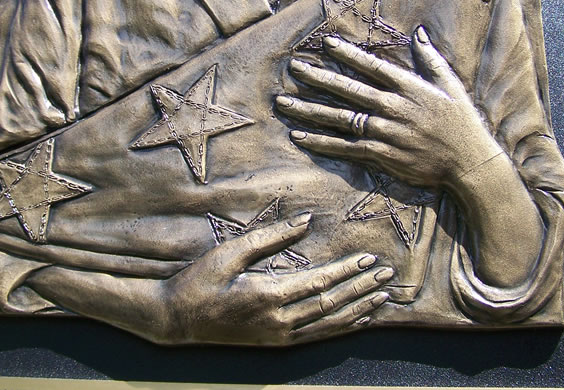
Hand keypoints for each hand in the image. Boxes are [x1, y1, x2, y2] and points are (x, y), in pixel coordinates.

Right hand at [27, 213, 393, 345]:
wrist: (176, 320)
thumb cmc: (200, 281)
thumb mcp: (230, 253)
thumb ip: (270, 238)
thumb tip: (305, 220)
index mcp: (267, 295)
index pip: (319, 284)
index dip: (346, 271)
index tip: (368, 259)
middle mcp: (278, 321)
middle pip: (331, 304)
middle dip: (360, 288)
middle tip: (387, 275)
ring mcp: (279, 336)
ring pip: (329, 324)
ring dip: (358, 309)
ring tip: (382, 297)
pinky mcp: (276, 343)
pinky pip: (317, 336)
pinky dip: (341, 327)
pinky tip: (358, 319)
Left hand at [277, 27, 502, 192]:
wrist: (469, 161)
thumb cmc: (461, 121)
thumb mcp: (450, 84)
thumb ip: (430, 58)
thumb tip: (418, 32)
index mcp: (408, 87)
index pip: (371, 66)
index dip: (348, 54)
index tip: (326, 44)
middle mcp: (392, 107)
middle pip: (348, 90)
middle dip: (318, 77)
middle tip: (293, 68)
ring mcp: (384, 132)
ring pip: (339, 118)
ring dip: (309, 110)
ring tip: (284, 103)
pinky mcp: (381, 154)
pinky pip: (344, 147)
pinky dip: (321, 143)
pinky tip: (300, 137)